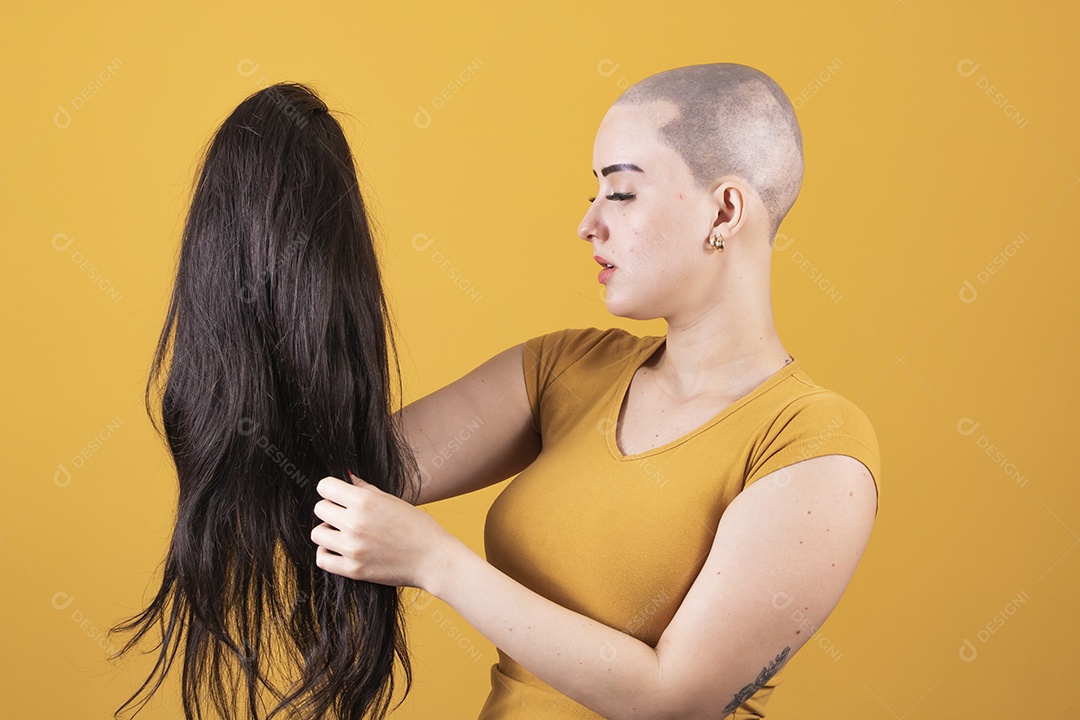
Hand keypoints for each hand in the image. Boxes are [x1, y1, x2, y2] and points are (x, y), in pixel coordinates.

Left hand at [311, 473, 454, 589]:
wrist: (433, 559)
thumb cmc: (418, 527)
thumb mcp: (393, 501)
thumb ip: (366, 489)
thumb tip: (346, 477)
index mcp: (365, 501)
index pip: (325, 486)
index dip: (331, 489)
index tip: (339, 495)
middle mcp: (355, 523)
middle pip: (319, 508)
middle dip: (331, 509)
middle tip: (345, 515)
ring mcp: (352, 548)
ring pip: (317, 533)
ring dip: (328, 531)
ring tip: (343, 533)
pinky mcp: (353, 570)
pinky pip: (322, 558)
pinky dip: (327, 553)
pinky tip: (340, 549)